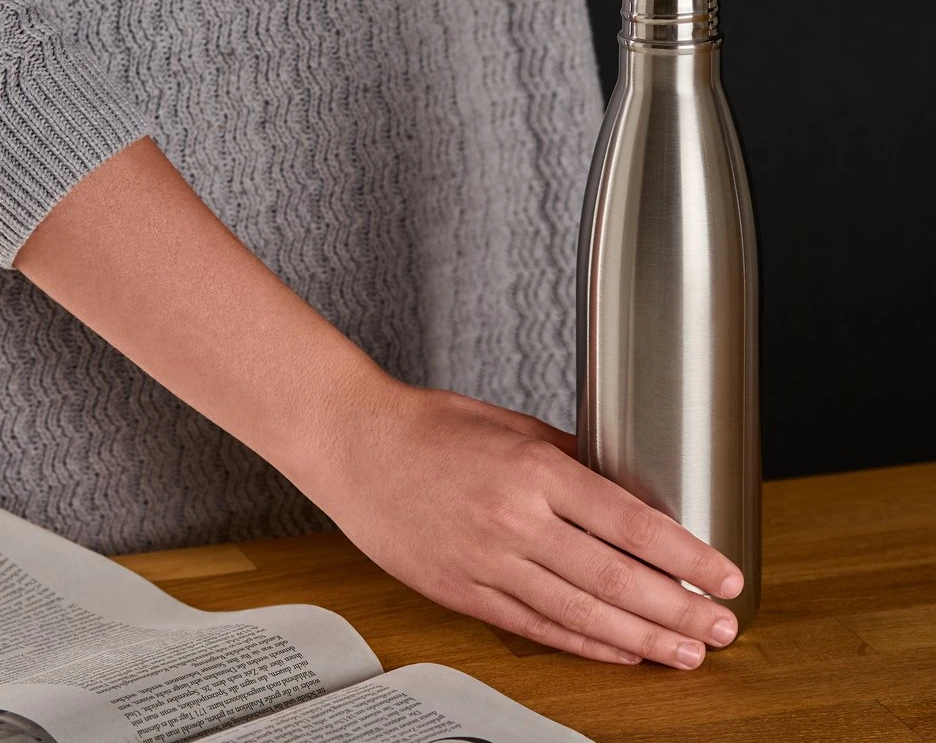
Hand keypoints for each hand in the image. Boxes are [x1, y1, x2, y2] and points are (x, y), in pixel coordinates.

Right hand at [302, 385, 743, 668]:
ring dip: (642, 638)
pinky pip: (535, 627)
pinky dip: (584, 644)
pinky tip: (620, 651)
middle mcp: (514, 520)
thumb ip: (570, 457)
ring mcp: (486, 562)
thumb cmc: (427, 424)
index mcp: (533, 469)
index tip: (723, 575)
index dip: (686, 557)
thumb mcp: (510, 423)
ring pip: (582, 614)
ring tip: (686, 652)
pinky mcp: (461, 590)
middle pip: (617, 579)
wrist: (353, 444)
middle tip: (721, 627)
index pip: (631, 523)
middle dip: (679, 609)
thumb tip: (625, 489)